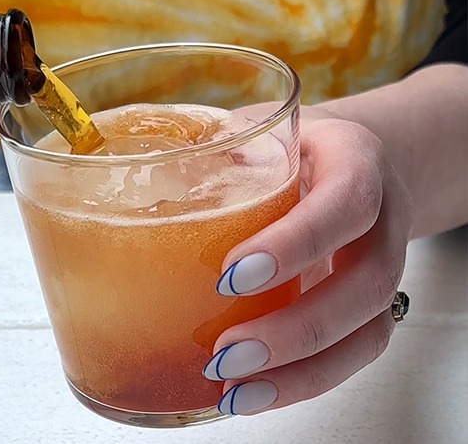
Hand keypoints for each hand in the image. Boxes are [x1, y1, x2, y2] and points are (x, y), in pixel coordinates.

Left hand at [203, 111, 413, 414]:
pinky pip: (352, 354)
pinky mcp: (367, 308)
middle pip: (366, 283)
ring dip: (300, 372)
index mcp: (356, 160)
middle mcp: (382, 219)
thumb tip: (138, 181)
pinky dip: (303, 381)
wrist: (343, 159)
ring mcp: (380, 268)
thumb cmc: (289, 147)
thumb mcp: (256, 129)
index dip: (296, 243)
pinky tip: (252, 392)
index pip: (346, 202)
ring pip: (367, 333)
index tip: (230, 275)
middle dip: (296, 328)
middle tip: (224, 352)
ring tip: (234, 391)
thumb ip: (214, 148)